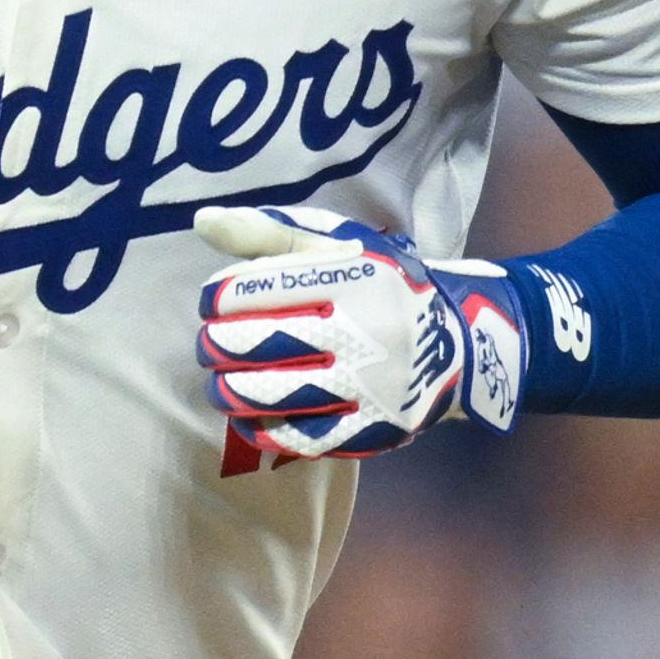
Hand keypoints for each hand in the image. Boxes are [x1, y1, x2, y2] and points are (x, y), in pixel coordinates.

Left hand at [193, 205, 526, 460]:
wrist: (457, 341)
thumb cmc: (380, 284)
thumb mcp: (336, 244)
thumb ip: (269, 232)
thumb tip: (202, 222)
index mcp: (350, 276)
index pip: (250, 290)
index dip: (216, 298)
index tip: (213, 304)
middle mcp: (362, 329)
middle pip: (252, 343)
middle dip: (214, 346)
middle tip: (208, 345)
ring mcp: (368, 384)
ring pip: (269, 393)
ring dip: (227, 390)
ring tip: (219, 383)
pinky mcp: (373, 428)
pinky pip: (300, 436)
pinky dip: (262, 427)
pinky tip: (249, 415)